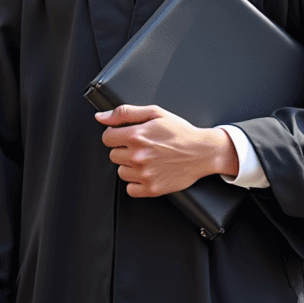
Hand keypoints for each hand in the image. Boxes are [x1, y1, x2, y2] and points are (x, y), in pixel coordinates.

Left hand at [96, 104, 237, 196]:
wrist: (202, 152)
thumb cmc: (181, 132)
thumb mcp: (155, 113)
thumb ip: (125, 113)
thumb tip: (101, 117)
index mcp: (137, 136)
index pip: (107, 137)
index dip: (115, 135)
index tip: (125, 136)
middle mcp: (138, 156)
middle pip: (113, 155)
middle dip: (124, 150)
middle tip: (142, 146)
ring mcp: (144, 174)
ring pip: (121, 172)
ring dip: (130, 166)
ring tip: (147, 159)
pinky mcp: (151, 188)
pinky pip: (130, 189)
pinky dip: (136, 183)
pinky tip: (148, 172)